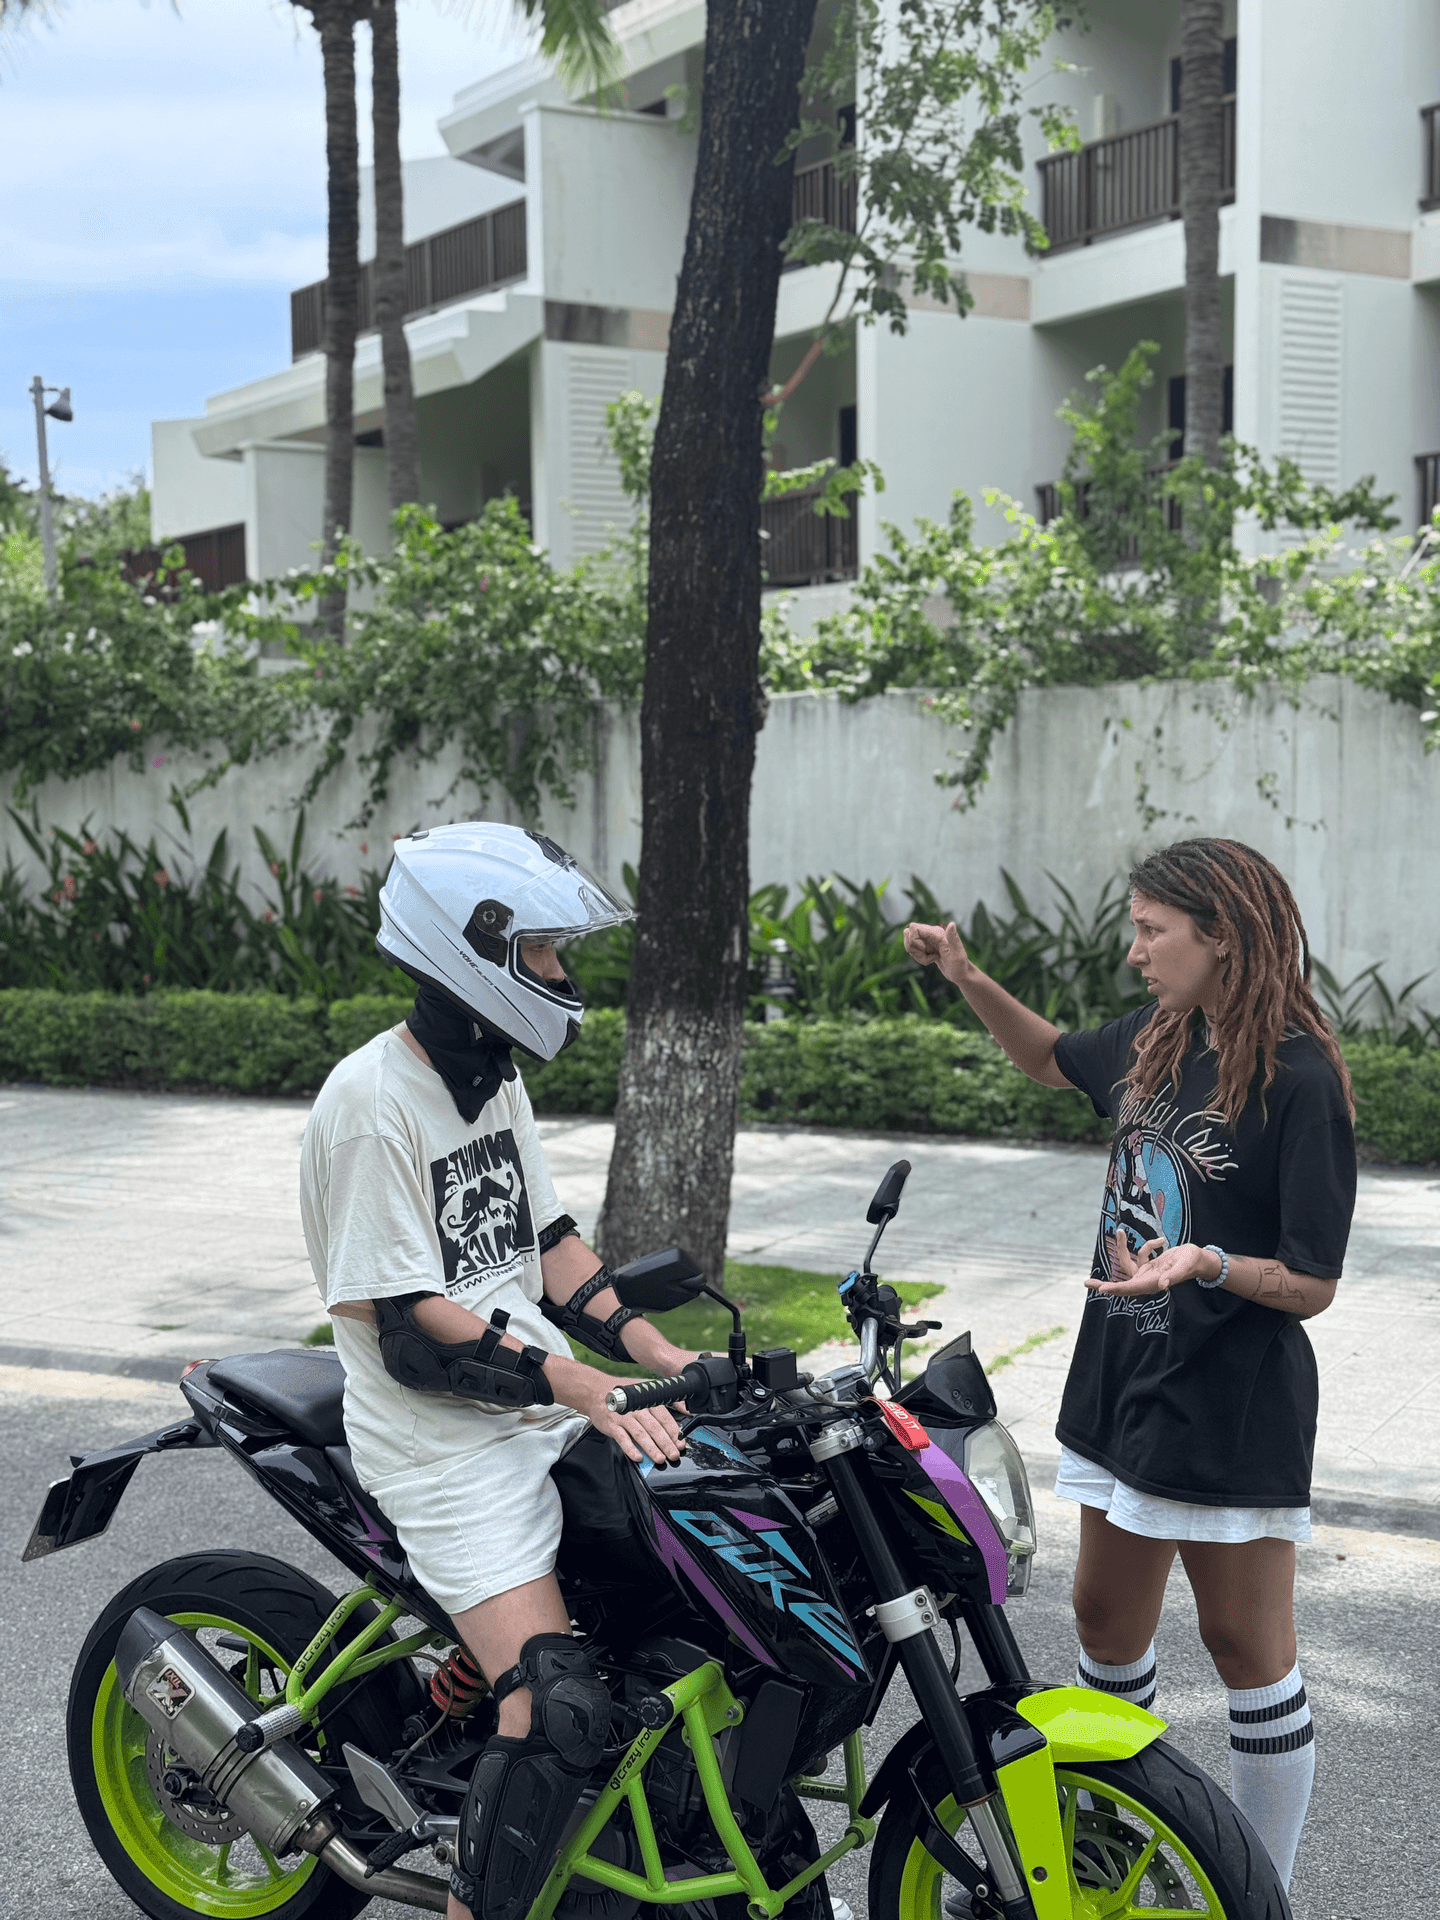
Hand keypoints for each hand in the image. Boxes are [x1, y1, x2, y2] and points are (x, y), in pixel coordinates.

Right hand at [563, 1367, 686, 1466]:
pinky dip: (630, 1448)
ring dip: (651, 1448)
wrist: (596, 1391)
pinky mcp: (612, 1425)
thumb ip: (668, 1399)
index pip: (664, 1418)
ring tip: (660, 1459)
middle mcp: (637, 1408)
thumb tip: (686, 1410)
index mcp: (647, 1400)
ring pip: (640, 1434)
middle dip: (666, 1443)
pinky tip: (638, 1457)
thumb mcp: (647, 1390)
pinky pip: (622, 1438)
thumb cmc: (624, 1393)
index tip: (680, 1443)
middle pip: (654, 1428)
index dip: (673, 1432)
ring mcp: (624, 1417)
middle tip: (674, 1455)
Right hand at [903, 920, 970, 986]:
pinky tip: (931, 960)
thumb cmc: (960, 966)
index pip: (914, 928)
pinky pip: (914, 949)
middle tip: (928, 956)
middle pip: (908, 934)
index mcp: (938, 933)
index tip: (924, 949)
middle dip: (913, 948)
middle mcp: (932, 933)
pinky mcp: (927, 946)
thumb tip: (952, 924)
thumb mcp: (957, 955)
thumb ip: (953, 939)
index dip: (913, 940)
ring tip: (931, 959)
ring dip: (917, 954)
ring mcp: (929, 939)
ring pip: (910, 942)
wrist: (961, 974)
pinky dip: (919, 957)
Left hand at [1086, 1234, 1220, 1298]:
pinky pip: (1141, 1255)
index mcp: (1152, 1283)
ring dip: (1122, 1249)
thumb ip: (1173, 1276)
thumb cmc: (1193, 1263)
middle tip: (1086, 1283)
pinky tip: (1162, 1240)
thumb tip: (1162, 1285)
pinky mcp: (1150, 1266)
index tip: (1101, 1289)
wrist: (1200, 1260)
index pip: (1130, 1287)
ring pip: (1127, 1264)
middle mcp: (1147, 1281)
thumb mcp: (1183, 1267)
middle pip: (1122, 1283)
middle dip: (1104, 1283)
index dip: (1115, 1288)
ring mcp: (1148, 1274)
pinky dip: (1148, 1245)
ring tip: (1119, 1231)